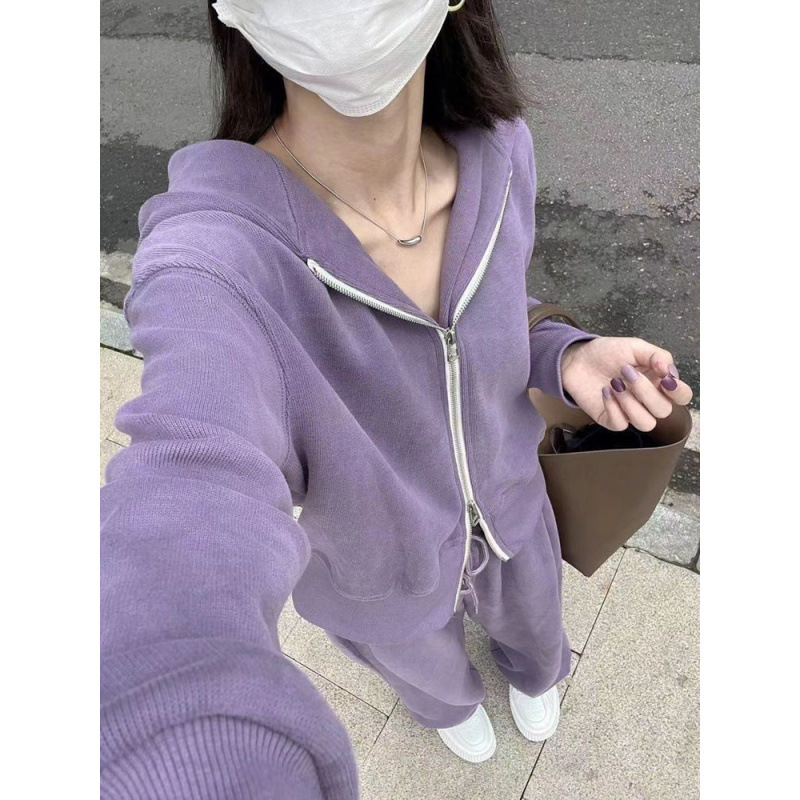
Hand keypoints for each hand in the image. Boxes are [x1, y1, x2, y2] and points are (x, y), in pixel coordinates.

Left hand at [561, 337, 692, 431]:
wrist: (577, 358)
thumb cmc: (608, 353)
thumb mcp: (635, 347)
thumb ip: (657, 355)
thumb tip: (670, 371)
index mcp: (658, 382)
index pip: (682, 396)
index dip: (679, 392)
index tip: (665, 379)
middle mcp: (648, 400)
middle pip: (663, 411)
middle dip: (646, 391)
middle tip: (626, 371)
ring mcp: (630, 412)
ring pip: (646, 424)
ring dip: (631, 403)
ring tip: (614, 383)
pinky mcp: (611, 419)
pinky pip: (621, 424)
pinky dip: (613, 407)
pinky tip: (605, 391)